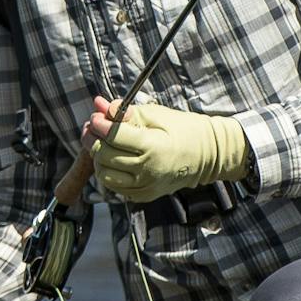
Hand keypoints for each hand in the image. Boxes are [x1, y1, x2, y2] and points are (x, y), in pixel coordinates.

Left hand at [84, 98, 247, 202]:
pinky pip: (116, 186)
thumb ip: (126, 112)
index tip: (96, 116)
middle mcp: (148, 170)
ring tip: (102, 143)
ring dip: (98, 158)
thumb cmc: (183, 129)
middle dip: (93, 140)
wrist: (208, 155)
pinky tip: (114, 159)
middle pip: (105, 156)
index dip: (99, 125)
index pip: (113, 136)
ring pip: (105, 175)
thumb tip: (101, 105)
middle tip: (93, 127)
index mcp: (153, 146)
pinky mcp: (144, 195)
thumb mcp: (157, 114)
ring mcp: (146, 186)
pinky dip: (109, 172)